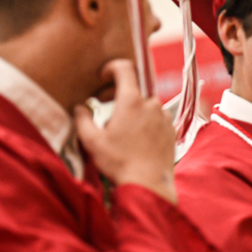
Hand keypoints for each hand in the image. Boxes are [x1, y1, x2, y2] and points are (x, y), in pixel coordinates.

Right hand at [74, 60, 176, 203]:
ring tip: (121, 127)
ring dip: (133, 109)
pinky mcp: (171, 130)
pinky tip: (136, 138)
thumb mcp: (92, 142)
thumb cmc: (120, 163)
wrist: (149, 184)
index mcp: (131, 101)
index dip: (111, 67)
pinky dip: (145, 121)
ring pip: (145, 104)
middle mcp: (151, 104)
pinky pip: (156, 118)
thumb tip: (79, 108)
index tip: (103, 76)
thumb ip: (82, 120)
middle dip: (118, 92)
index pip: (124, 68)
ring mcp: (163, 117)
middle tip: (105, 103)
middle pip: (134, 88)